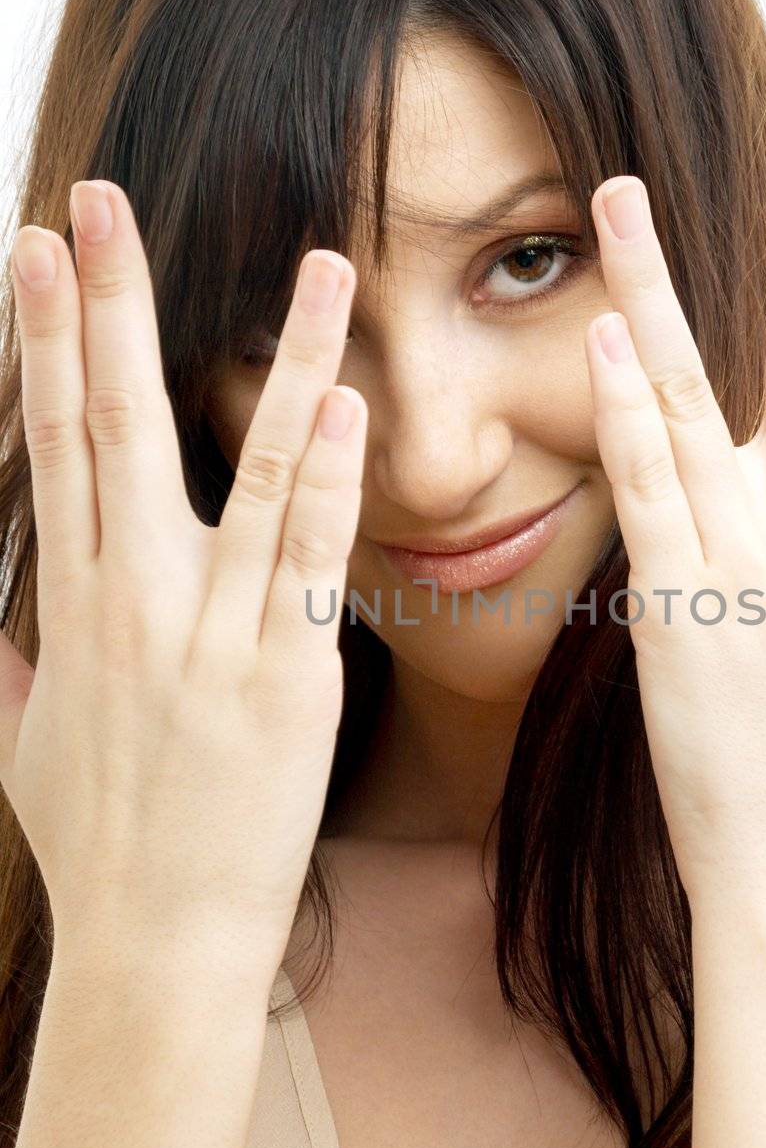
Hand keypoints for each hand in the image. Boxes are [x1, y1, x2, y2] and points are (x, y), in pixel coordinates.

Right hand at [0, 181, 365, 977]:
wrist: (154, 944)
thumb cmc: (102, 850)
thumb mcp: (30, 747)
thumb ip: (20, 671)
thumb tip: (3, 634)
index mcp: (72, 605)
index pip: (53, 442)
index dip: (46, 340)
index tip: (37, 251)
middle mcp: (131, 601)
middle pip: (117, 425)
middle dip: (109, 306)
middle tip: (98, 203)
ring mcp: (211, 633)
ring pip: (250, 468)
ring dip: (285, 359)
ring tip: (321, 265)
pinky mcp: (286, 675)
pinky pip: (312, 559)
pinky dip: (333, 479)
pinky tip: (349, 406)